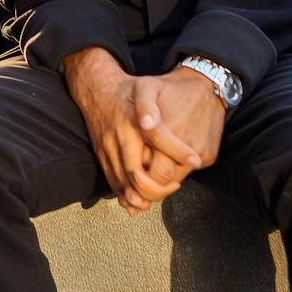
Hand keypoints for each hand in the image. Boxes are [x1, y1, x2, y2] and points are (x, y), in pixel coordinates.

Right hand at [63, 47, 201, 216]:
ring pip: (123, 182)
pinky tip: (136, 204)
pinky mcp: (102, 155)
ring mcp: (108, 148)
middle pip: (136, 172)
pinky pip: (112, 180)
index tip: (194, 160)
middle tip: (174, 185)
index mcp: (132, 119)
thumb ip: (148, 103)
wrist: (97, 90)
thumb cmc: (127, 91)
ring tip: (157, 198)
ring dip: (141, 196)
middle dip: (157, 187)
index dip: (178, 152)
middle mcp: (119, 136)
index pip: (157, 138)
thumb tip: (149, 124)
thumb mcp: (144, 86)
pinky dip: (124, 197)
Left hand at [133, 66, 226, 188]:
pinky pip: (191, 171)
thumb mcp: (147, 87)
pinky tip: (176, 150)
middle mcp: (183, 145)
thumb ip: (142, 105)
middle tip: (145, 166)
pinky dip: (181, 166)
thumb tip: (146, 125)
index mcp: (163, 130)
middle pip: (161, 179)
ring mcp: (198, 152)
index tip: (134, 168)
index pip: (144, 170)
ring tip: (160, 156)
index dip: (136, 174)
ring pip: (176, 179)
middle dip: (151, 179)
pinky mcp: (210, 155)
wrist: (205, 86)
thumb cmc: (170, 89)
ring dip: (167, 174)